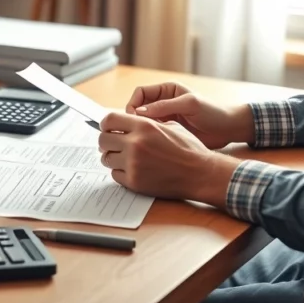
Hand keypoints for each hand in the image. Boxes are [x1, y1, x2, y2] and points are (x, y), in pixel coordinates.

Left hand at [98, 112, 239, 205]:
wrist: (200, 173)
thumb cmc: (188, 149)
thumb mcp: (169, 125)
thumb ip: (146, 122)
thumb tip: (127, 121)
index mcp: (144, 126)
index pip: (109, 120)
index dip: (106, 124)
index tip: (108, 128)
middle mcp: (135, 144)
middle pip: (103, 140)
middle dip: (108, 142)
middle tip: (115, 145)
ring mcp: (133, 164)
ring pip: (106, 159)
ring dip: (113, 158)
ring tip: (125, 158)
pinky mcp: (134, 182)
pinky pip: (115, 175)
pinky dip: (121, 172)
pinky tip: (133, 170)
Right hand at [125, 83, 253, 148]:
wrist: (228, 129)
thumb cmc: (213, 112)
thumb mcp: (189, 105)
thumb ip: (165, 106)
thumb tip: (139, 112)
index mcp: (167, 90)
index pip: (140, 93)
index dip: (133, 104)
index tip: (133, 118)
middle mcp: (163, 103)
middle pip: (138, 108)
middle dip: (134, 119)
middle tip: (136, 131)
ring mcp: (166, 118)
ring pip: (144, 123)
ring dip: (141, 130)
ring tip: (144, 139)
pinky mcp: (169, 132)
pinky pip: (152, 134)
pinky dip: (149, 138)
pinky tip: (152, 145)